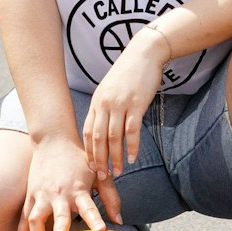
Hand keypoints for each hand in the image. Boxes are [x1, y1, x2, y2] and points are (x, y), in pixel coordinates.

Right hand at [18, 135, 114, 230]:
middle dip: (59, 228)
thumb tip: (119, 220)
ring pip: (36, 217)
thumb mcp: (98, 173)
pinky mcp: (31, 195)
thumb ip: (110, 197)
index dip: (95, 218)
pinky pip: (24, 216)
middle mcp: (59, 193)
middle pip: (59, 214)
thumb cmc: (79, 159)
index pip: (88, 206)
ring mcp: (42, 195)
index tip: (101, 230)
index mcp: (78, 189)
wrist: (53, 140)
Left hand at [84, 30, 165, 174]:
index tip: (91, 167)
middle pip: (98, 138)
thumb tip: (106, 129)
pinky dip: (132, 147)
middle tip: (102, 177)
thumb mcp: (111, 90)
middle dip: (99, 160)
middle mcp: (105, 104)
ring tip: (118, 172)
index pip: (88, 131)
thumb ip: (106, 108)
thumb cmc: (129, 73)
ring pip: (113, 137)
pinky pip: (132, 130)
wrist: (144, 54)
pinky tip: (133, 158)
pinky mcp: (136, 104)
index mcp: (97, 102)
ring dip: (115, 157)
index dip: (89, 151)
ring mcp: (120, 104)